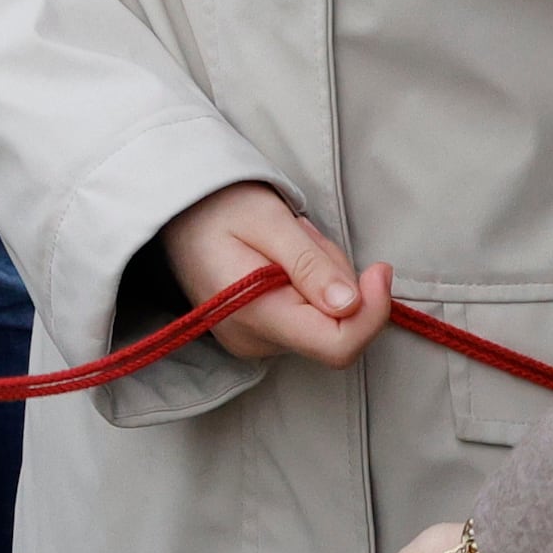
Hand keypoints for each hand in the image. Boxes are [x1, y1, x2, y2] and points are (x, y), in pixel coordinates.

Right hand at [160, 184, 391, 366]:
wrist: (173, 211)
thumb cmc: (217, 206)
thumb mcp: (268, 220)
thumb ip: (310, 263)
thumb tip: (351, 304)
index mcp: (256, 315)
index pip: (337, 346)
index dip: (372, 312)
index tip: (379, 269)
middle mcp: (256, 342)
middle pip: (337, 328)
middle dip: (340, 280)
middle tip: (307, 237)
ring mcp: (256, 342)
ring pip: (326, 321)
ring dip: (325, 278)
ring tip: (289, 242)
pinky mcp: (260, 335)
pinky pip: (309, 318)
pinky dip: (311, 286)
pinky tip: (283, 259)